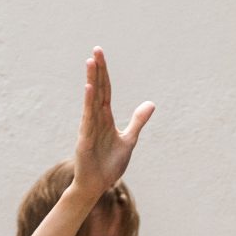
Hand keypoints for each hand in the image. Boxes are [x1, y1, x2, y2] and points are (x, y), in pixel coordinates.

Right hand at [71, 46, 154, 194]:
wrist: (96, 186)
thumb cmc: (109, 164)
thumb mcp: (129, 140)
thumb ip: (138, 121)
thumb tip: (150, 103)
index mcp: (105, 118)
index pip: (105, 90)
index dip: (103, 73)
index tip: (100, 55)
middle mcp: (95, 119)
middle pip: (97, 90)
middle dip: (97, 70)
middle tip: (96, 50)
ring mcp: (89, 128)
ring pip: (91, 100)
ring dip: (91, 81)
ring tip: (90, 63)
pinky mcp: (85, 140)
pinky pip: (88, 119)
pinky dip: (89, 104)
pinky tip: (89, 90)